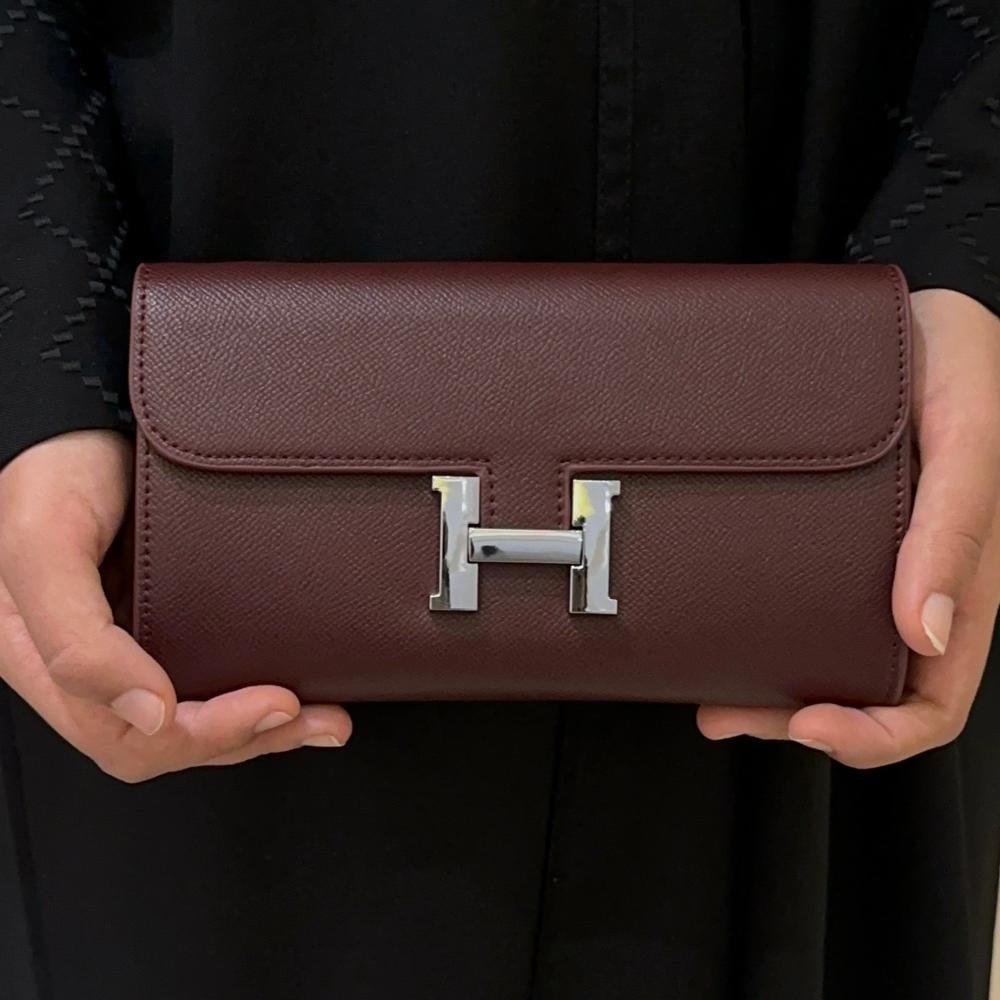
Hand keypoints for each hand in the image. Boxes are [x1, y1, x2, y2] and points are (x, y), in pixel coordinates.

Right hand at [0, 430, 351, 781]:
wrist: (84, 416)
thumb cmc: (52, 473)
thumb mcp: (44, 548)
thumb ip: (76, 639)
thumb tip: (150, 715)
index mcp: (48, 667)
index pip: (127, 740)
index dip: (205, 738)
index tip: (276, 704)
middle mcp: (93, 664)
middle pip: (170, 739)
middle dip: (247, 739)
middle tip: (319, 718)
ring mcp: (134, 642)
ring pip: (194, 715)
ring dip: (260, 727)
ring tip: (324, 716)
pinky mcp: (169, 617)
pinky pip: (209, 672)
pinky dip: (253, 687)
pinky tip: (294, 682)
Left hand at [699, 288, 999, 767]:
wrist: (915, 314)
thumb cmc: (958, 364)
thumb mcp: (966, 436)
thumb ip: (955, 529)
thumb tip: (924, 630)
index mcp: (961, 582)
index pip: (934, 699)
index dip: (878, 735)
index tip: (812, 725)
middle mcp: (910, 584)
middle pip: (864, 693)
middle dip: (798, 721)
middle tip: (729, 713)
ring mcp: (866, 564)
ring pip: (822, 656)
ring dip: (768, 689)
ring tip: (711, 691)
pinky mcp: (828, 534)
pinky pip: (795, 599)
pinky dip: (755, 628)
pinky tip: (717, 626)